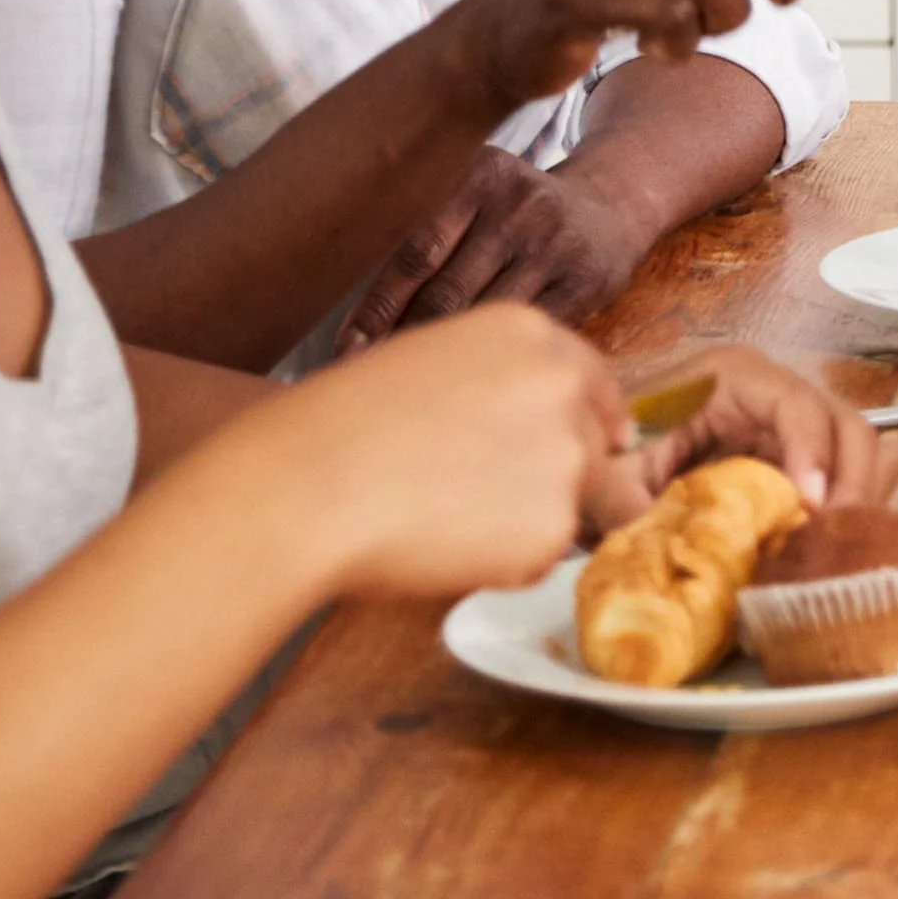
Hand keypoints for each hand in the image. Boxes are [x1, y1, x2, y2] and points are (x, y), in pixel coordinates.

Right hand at [216, 303, 623, 599]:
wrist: (304, 487)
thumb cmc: (337, 428)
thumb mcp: (427, 365)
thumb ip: (494, 383)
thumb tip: (540, 424)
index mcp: (528, 332)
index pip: (592, 381)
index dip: (579, 421)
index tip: (570, 447)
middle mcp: (562, 384)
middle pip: (593, 445)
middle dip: (553, 476)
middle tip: (477, 500)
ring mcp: (566, 454)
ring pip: (573, 503)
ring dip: (528, 522)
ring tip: (445, 521)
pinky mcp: (554, 524)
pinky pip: (544, 556)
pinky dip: (507, 566)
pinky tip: (445, 549)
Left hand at [333, 142, 659, 350]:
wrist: (606, 208)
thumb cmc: (511, 214)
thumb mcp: (472, 192)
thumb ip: (421, 228)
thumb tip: (337, 297)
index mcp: (478, 175)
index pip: (413, 252)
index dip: (375, 308)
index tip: (344, 352)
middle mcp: (519, 204)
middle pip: (444, 290)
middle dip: (401, 340)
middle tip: (365, 380)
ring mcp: (555, 244)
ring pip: (483, 315)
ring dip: (442, 356)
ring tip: (404, 388)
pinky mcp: (586, 282)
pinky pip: (526, 331)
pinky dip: (494, 358)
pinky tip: (467, 382)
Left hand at [580, 345, 893, 538]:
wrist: (605, 454)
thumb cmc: (610, 449)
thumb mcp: (611, 475)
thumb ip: (634, 507)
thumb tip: (675, 555)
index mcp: (735, 378)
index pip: (798, 405)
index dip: (813, 453)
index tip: (810, 507)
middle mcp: (778, 394)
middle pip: (848, 426)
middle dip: (850, 484)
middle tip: (831, 542)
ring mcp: (797, 428)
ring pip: (863, 451)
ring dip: (859, 500)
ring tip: (830, 551)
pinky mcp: (803, 460)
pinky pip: (851, 477)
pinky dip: (852, 510)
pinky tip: (822, 548)